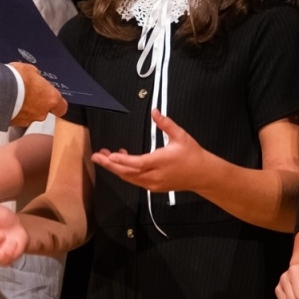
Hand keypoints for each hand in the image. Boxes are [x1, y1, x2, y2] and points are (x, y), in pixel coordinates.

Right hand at [10, 64, 66, 126]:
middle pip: (43, 110)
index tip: (52, 99)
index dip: (56, 104)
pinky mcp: (14, 124)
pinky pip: (16, 118)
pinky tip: (6, 102)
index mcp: (51, 98)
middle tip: (27, 92)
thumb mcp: (30, 70)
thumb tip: (35, 78)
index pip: (61, 108)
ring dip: (23, 107)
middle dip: (36, 103)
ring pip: (29, 115)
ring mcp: (27, 120)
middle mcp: (41, 112)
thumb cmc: (16, 79)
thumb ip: (36, 77)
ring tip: (13, 96)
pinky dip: (13, 111)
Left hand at [91, 111, 210, 193]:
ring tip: (104, 156)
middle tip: (96, 156)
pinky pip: (135, 180)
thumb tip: (155, 111)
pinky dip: (125, 172)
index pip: (138, 163)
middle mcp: (155, 176)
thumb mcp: (180, 136)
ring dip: (116, 168)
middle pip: (128, 173)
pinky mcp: (153, 187)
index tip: (109, 155)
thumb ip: (166, 123)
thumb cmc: (192, 154)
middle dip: (110, 164)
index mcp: (161, 162)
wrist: (202, 175)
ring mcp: (153, 184)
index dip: (122, 160)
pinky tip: (121, 161)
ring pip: (129, 178)